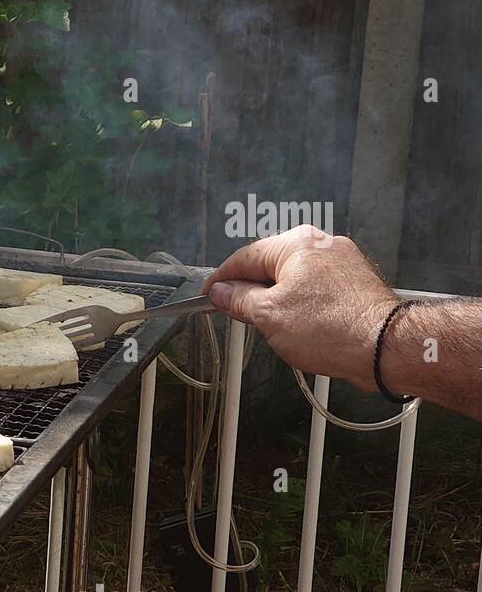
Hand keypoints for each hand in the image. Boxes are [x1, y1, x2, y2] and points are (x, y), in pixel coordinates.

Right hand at [201, 225, 396, 390]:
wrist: (383, 347)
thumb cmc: (331, 328)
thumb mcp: (268, 316)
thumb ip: (238, 300)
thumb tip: (222, 293)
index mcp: (296, 243)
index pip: (244, 257)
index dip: (221, 280)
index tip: (208, 296)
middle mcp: (321, 244)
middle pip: (269, 265)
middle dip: (249, 290)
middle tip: (233, 314)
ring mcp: (341, 261)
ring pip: (292, 277)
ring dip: (275, 298)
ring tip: (269, 325)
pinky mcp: (354, 281)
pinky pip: (315, 287)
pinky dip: (299, 302)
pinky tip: (297, 324)